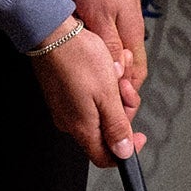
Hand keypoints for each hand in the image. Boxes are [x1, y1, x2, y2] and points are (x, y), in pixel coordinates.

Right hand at [29, 15, 145, 168]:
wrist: (52, 32)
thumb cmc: (77, 58)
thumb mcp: (108, 94)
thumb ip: (117, 126)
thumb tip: (123, 152)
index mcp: (82, 127)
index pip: (104, 157)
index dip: (125, 152)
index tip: (138, 137)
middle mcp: (70, 121)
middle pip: (106, 129)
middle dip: (122, 109)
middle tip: (125, 89)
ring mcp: (64, 107)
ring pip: (99, 109)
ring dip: (114, 92)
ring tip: (115, 71)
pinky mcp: (61, 92)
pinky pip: (87, 97)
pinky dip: (101, 84)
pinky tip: (103, 67)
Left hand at [64, 0, 146, 114]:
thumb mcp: (100, 19)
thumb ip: (108, 51)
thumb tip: (115, 80)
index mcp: (131, 37)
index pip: (133, 79)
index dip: (122, 97)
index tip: (106, 106)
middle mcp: (125, 30)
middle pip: (113, 65)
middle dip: (94, 70)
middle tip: (77, 72)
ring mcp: (113, 17)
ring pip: (95, 43)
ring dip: (77, 36)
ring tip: (65, 20)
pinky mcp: (99, 5)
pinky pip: (84, 22)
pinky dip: (71, 16)